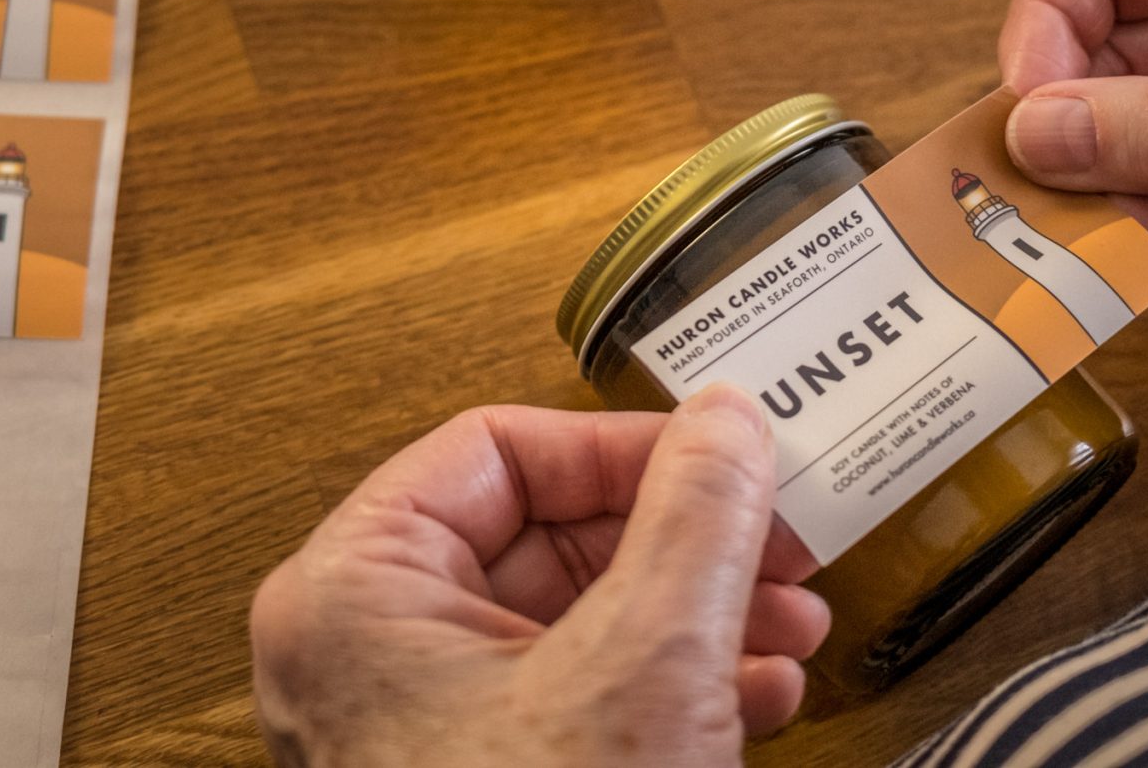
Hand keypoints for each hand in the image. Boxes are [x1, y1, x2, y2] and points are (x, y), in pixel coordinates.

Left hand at [250, 389, 829, 767]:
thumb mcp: (647, 662)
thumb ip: (696, 518)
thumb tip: (727, 421)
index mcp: (356, 592)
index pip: (496, 449)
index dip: (624, 446)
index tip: (721, 454)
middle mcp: (370, 651)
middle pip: (543, 535)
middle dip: (680, 539)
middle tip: (776, 538)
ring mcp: (420, 727)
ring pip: (574, 620)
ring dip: (695, 611)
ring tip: (791, 619)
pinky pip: (576, 696)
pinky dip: (671, 684)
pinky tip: (761, 693)